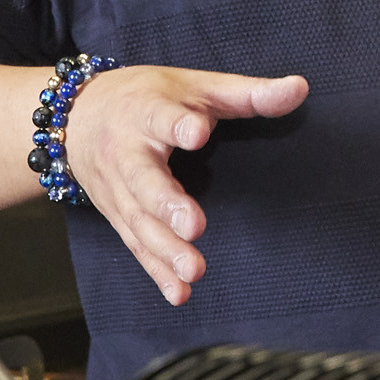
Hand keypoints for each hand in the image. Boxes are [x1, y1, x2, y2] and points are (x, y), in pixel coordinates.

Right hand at [69, 66, 308, 305]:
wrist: (79, 117)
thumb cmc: (149, 98)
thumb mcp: (197, 86)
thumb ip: (248, 93)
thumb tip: (301, 88)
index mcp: (147, 112)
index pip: (161, 117)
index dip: (179, 124)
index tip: (199, 132)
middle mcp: (126, 154)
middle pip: (143, 180)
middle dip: (166, 203)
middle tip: (193, 225)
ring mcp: (119, 190)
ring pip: (138, 223)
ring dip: (165, 249)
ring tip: (195, 269)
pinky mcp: (119, 217)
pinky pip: (136, 247)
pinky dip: (156, 272)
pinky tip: (179, 293)